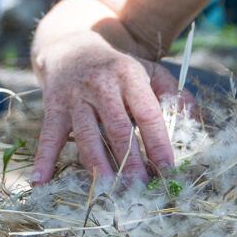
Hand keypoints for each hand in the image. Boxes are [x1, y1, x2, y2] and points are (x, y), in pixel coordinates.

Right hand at [31, 34, 182, 184]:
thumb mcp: (149, 71)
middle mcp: (101, 85)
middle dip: (130, 161)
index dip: (158, 142)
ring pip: (86, 135)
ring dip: (97, 164)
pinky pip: (49, 136)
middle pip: (117, 128)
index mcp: (129, 76)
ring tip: (107, 190)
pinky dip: (45, 160)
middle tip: (140, 188)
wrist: (71, 46)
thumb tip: (194, 120)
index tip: (168, 169)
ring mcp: (75, 97)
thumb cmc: (117, 68)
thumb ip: (174, 95)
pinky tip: (42, 183)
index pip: (147, 113)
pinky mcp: (53, 107)